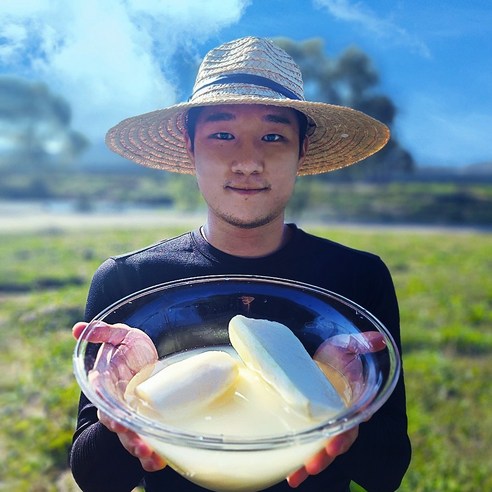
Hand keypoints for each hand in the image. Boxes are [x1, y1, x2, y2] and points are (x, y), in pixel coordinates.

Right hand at [73, 321, 165, 471]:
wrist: (143, 356)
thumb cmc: (128, 346)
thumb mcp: (119, 335)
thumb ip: (103, 333)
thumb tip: (79, 328)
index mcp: (106, 387)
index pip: (104, 403)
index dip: (110, 413)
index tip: (117, 422)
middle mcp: (116, 405)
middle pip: (119, 427)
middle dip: (129, 438)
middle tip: (142, 448)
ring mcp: (131, 414)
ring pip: (132, 437)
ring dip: (142, 450)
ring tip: (154, 460)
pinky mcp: (146, 419)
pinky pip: (148, 438)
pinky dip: (155, 452)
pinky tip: (164, 459)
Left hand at [287, 331, 385, 487]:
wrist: (320, 357)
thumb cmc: (336, 353)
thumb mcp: (346, 345)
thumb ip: (360, 343)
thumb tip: (378, 338)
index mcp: (352, 402)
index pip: (353, 422)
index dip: (345, 435)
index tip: (335, 445)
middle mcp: (339, 417)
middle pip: (335, 442)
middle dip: (324, 456)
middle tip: (313, 466)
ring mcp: (322, 421)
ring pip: (319, 448)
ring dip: (308, 463)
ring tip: (296, 476)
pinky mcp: (306, 422)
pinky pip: (304, 443)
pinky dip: (295, 459)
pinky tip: (286, 472)